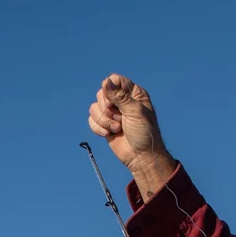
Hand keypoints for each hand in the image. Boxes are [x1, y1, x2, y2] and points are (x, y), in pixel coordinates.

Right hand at [88, 74, 176, 199]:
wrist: (140, 156)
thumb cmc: (144, 133)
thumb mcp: (135, 112)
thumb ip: (120, 96)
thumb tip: (106, 82)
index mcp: (133, 93)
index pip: (115, 80)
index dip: (110, 90)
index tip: (114, 102)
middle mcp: (121, 100)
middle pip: (101, 93)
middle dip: (107, 109)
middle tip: (120, 119)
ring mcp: (112, 113)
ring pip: (94, 108)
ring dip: (104, 121)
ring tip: (117, 128)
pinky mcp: (104, 125)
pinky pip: (91, 120)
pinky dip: (98, 128)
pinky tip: (109, 134)